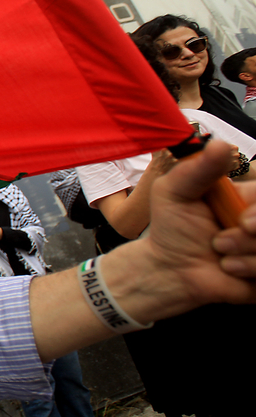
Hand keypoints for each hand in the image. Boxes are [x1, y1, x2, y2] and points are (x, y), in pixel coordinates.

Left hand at [110, 140, 255, 319]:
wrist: (168, 269)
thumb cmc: (172, 228)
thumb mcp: (175, 192)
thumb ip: (196, 169)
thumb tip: (220, 145)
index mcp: (247, 198)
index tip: (243, 222)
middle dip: (249, 238)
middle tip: (219, 242)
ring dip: (245, 256)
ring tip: (220, 257)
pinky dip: (250, 272)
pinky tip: (228, 269)